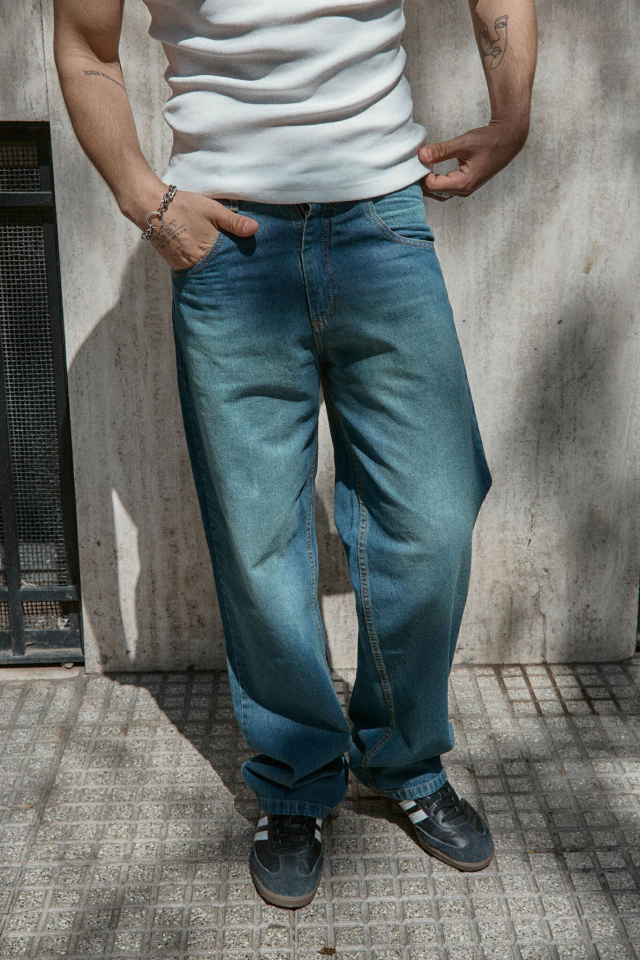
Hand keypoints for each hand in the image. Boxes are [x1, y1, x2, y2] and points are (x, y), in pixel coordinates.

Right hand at [122, 184, 258, 268]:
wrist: (150, 206)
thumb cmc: (183, 206)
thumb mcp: (212, 210)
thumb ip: (233, 222)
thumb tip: (255, 229)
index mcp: (207, 252)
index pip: (228, 264)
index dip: (237, 262)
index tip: (247, 263)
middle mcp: (194, 263)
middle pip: (216, 270)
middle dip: (226, 268)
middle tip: (238, 268)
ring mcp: (183, 265)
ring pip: (204, 271)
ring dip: (212, 268)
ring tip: (223, 264)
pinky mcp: (175, 264)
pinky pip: (192, 269)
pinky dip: (200, 265)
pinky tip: (206, 260)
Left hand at [418, 120, 528, 201]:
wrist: (507, 140)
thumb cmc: (488, 140)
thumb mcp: (464, 143)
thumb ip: (442, 150)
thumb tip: (421, 155)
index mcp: (463, 184)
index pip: (432, 185)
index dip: (422, 172)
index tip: (420, 158)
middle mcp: (463, 191)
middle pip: (433, 191)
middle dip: (423, 178)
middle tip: (417, 162)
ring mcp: (464, 189)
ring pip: (438, 191)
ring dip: (429, 180)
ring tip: (423, 165)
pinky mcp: (465, 184)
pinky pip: (445, 187)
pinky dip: (436, 179)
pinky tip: (432, 167)